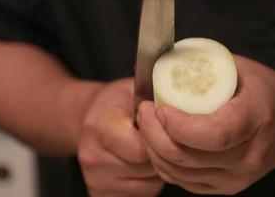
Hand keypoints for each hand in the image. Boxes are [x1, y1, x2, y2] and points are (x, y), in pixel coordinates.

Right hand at [78, 78, 163, 196]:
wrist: (91, 118)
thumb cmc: (118, 103)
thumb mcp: (135, 89)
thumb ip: (155, 100)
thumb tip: (183, 113)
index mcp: (99, 125)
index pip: (142, 148)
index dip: (161, 139)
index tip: (165, 127)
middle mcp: (92, 155)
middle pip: (147, 167)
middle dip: (162, 154)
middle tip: (160, 136)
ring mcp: (94, 178)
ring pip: (148, 185)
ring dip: (157, 169)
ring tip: (148, 148)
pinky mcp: (99, 194)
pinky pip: (141, 194)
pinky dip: (147, 182)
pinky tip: (141, 164)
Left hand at [138, 55, 274, 194]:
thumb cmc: (264, 92)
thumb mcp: (240, 68)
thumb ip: (202, 66)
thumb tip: (159, 64)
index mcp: (257, 119)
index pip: (213, 134)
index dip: (178, 124)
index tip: (158, 106)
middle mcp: (249, 156)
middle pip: (187, 156)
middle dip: (153, 134)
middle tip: (143, 111)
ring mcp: (238, 178)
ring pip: (179, 172)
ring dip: (153, 148)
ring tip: (148, 125)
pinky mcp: (227, 188)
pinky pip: (183, 182)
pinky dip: (163, 163)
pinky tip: (159, 144)